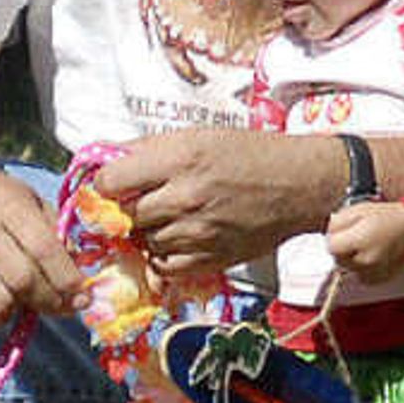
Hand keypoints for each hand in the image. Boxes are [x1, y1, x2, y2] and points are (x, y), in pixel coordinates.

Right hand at [0, 165, 82, 326]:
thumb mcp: (30, 201)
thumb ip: (56, 235)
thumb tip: (78, 281)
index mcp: (6, 203)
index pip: (43, 249)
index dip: (66, 278)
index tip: (82, 295)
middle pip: (22, 280)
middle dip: (50, 300)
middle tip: (61, 304)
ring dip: (21, 309)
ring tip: (27, 299)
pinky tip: (0, 304)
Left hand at [82, 131, 315, 275]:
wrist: (299, 184)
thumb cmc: (248, 154)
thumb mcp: (196, 136)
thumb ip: (147, 149)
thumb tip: (104, 159)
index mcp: (178, 159)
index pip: (109, 182)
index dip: (107, 184)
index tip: (116, 184)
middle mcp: (184, 198)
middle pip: (125, 215)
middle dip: (129, 209)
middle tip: (146, 201)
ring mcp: (197, 233)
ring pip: (144, 241)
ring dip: (149, 232)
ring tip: (171, 217)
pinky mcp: (210, 259)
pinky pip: (164, 266)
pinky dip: (164, 255)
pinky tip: (179, 238)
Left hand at [322, 199, 403, 280]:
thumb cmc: (386, 216)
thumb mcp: (357, 210)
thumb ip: (337, 222)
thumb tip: (328, 235)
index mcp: (360, 241)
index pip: (331, 247)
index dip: (335, 238)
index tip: (344, 233)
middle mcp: (366, 261)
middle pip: (339, 260)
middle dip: (344, 249)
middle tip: (357, 237)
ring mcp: (374, 273)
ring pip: (350, 269)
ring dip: (353, 259)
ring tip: (368, 245)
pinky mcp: (380, 279)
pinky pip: (362, 275)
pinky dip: (364, 267)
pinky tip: (374, 254)